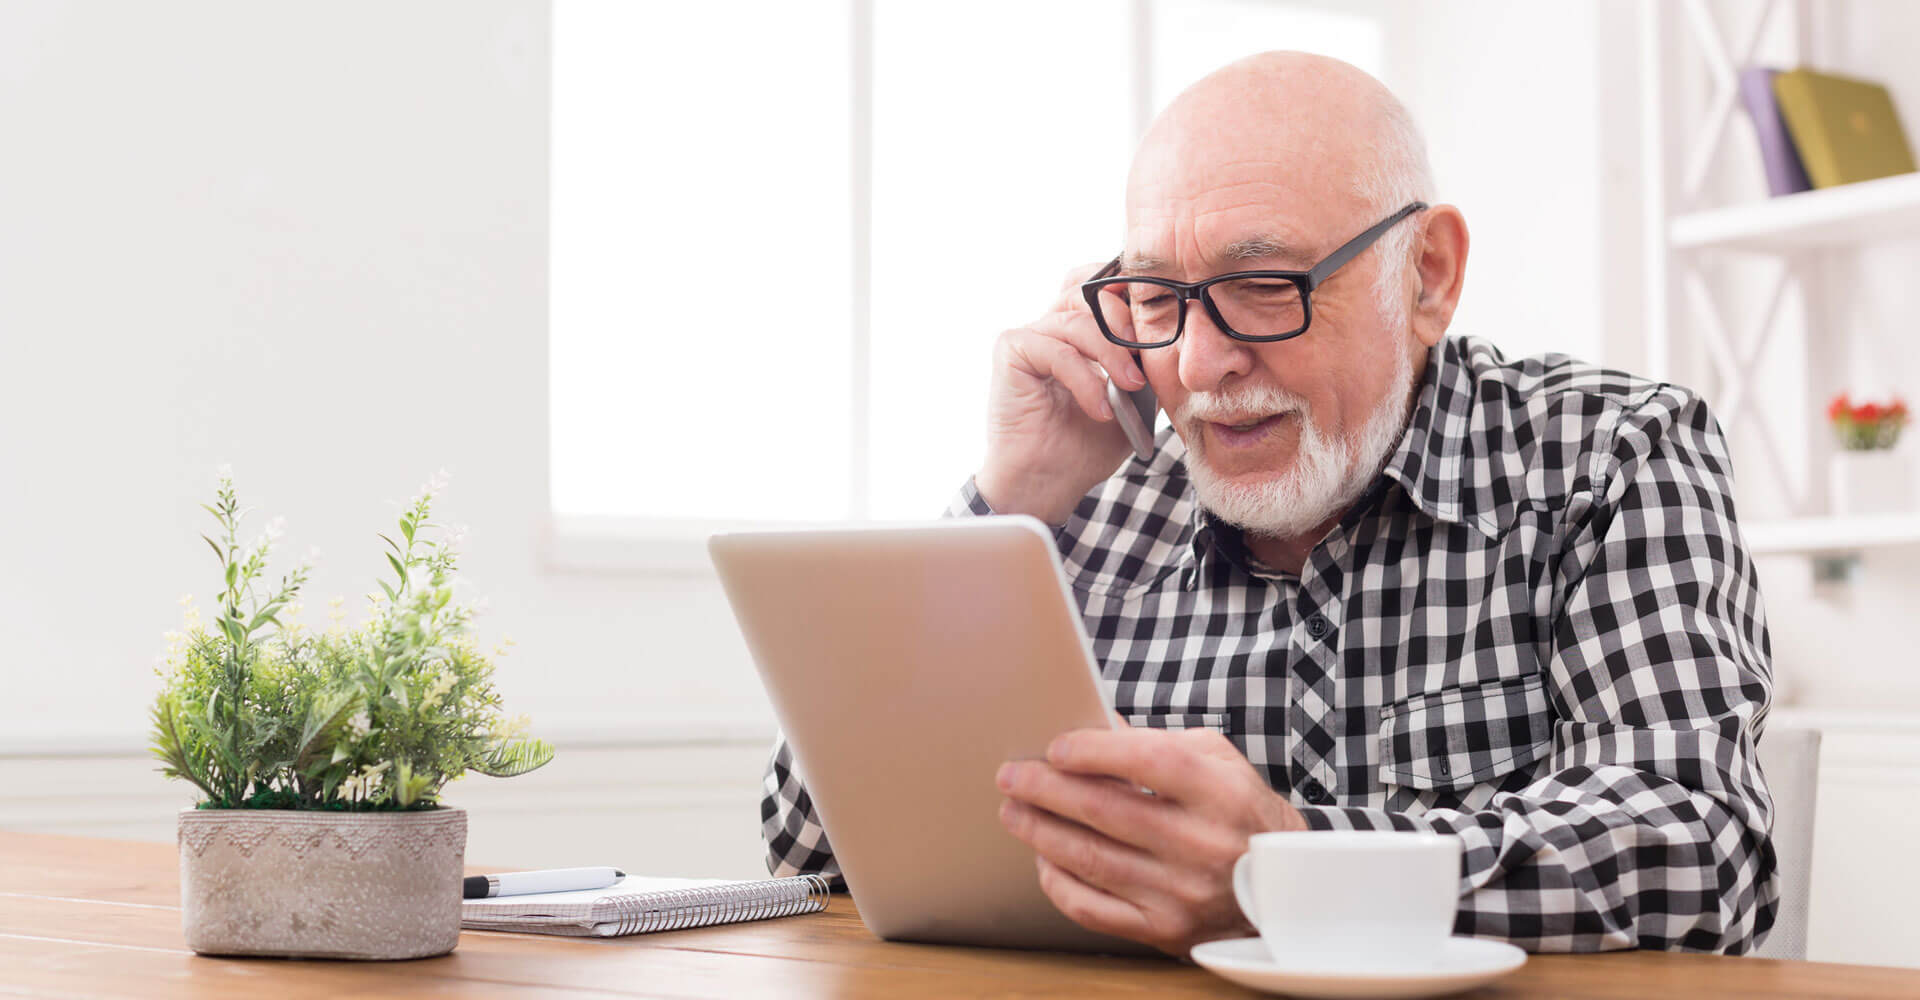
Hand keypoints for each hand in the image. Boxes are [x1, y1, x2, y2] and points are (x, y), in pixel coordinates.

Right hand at [975, 262, 1152, 524]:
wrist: (1049, 481)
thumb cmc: (1087, 444)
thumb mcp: (1134, 400)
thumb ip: (1146, 364)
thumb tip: (1178, 335)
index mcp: (1078, 329)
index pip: (1103, 285)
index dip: (1131, 292)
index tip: (1164, 314)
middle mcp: (1051, 324)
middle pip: (1091, 292)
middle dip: (1126, 320)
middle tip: (1150, 354)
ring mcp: (1030, 334)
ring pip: (1079, 321)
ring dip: (1112, 354)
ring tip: (1131, 387)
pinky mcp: (1011, 351)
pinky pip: (1056, 351)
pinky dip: (1084, 380)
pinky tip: (1099, 409)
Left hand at [995, 725, 1306, 957]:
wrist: (1284, 887)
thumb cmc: (1240, 811)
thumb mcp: (1217, 761)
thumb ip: (1158, 741)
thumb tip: (1094, 725)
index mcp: (1220, 794)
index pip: (1148, 763)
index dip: (1094, 752)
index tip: (1056, 747)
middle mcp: (1201, 845)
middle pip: (1105, 811)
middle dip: (1046, 789)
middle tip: (1011, 775)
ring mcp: (1181, 893)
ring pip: (1090, 859)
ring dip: (1040, 831)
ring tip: (1014, 811)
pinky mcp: (1164, 929)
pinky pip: (1092, 908)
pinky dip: (1058, 881)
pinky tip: (1044, 858)